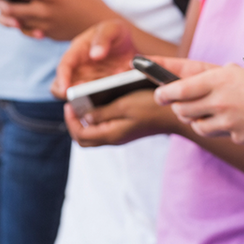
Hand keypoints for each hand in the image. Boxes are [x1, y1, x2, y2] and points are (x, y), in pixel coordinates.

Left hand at [0, 0, 116, 41]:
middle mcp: (46, 13)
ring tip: (0, 4)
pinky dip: (16, 22)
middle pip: (11, 10)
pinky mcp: (45, 36)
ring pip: (13, 22)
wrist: (99, 23)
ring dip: (3, 13)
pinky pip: (24, 30)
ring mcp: (45, 27)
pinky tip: (16, 16)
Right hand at [50, 19, 139, 98]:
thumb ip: (103, 38)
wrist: (130, 44)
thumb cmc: (115, 33)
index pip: (64, 66)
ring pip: (79, 96)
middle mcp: (78, 69)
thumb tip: (95, 54)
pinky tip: (118, 88)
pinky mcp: (99, 89)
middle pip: (64, 87)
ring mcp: (89, 81)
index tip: (66, 90)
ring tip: (106, 90)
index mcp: (76, 52)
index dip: (62, 79)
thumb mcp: (111, 29)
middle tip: (85, 96)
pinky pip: (98, 99)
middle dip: (71, 95)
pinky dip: (105, 98)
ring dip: (90, 98)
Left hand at [63, 88, 181, 146]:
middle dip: (74, 124)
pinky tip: (100, 105)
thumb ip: (103, 113)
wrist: (175, 117)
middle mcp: (114, 139)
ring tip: (84, 105)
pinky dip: (98, 119)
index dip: (71, 121)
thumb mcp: (125, 105)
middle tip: (72, 108)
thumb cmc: (152, 108)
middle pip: (84, 139)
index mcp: (111, 134)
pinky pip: (105, 128)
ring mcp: (120, 136)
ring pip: (94, 134)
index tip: (68, 105)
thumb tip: (85, 117)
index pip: (80, 135)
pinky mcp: (126, 131)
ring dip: (85, 122)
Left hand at [154, 61, 243, 143]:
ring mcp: (227, 121)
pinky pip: (217, 133)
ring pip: (195, 124)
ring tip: (207, 110)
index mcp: (218, 79)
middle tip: (181, 102)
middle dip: (178, 107)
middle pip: (181, 110)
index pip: (176, 89)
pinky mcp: (236, 136)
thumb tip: (188, 80)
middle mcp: (219, 101)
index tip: (158, 93)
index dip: (163, 93)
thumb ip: (216, 75)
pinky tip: (230, 119)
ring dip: (195, 119)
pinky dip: (218, 127)